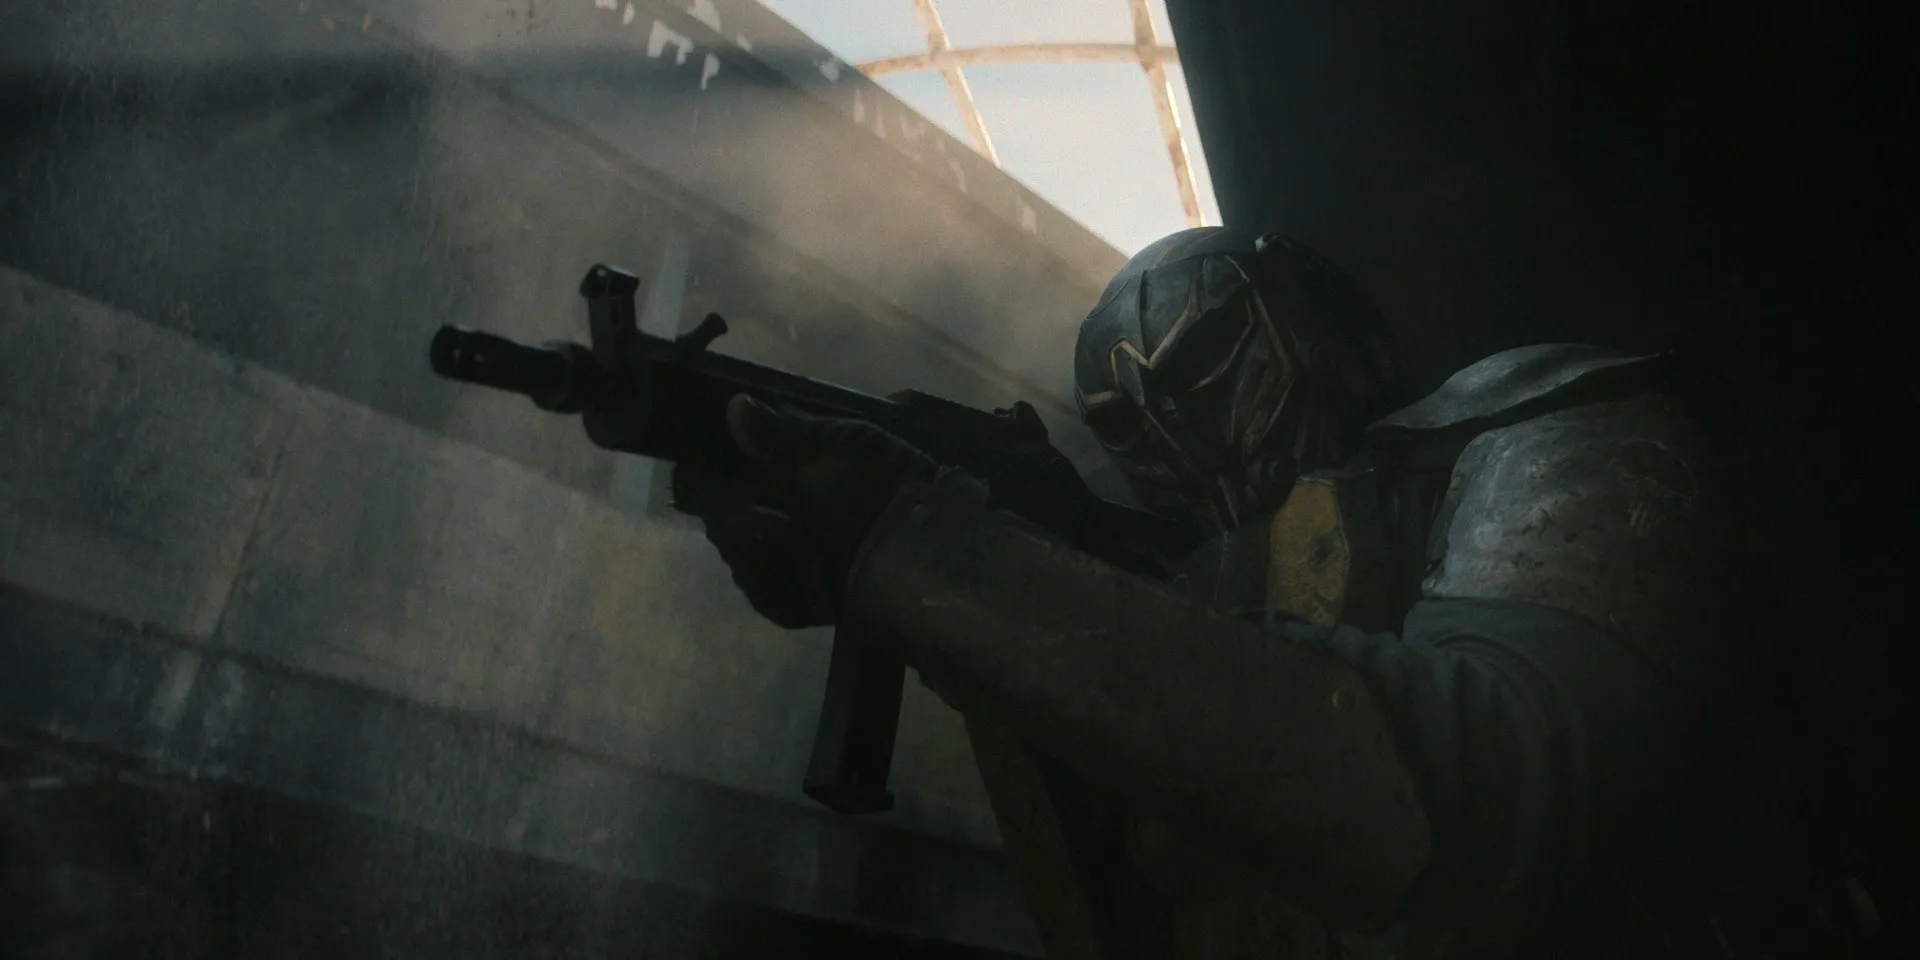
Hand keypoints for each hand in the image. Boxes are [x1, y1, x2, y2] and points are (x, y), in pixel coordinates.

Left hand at [671, 395, 936, 628]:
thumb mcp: (834, 444)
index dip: (704, 462)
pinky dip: (775, 558)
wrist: (926, 565)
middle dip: (735, 496)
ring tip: (796, 510)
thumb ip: (778, 432)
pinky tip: (804, 545)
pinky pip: (764, 579)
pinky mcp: (791, 616)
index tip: (728, 446)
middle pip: (717, 517)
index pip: (691, 484)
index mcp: (737, 510)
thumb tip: (734, 410)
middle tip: (773, 473)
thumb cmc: (875, 494)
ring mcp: (764, 592)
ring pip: (741, 550)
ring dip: (757, 529)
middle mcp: (739, 556)